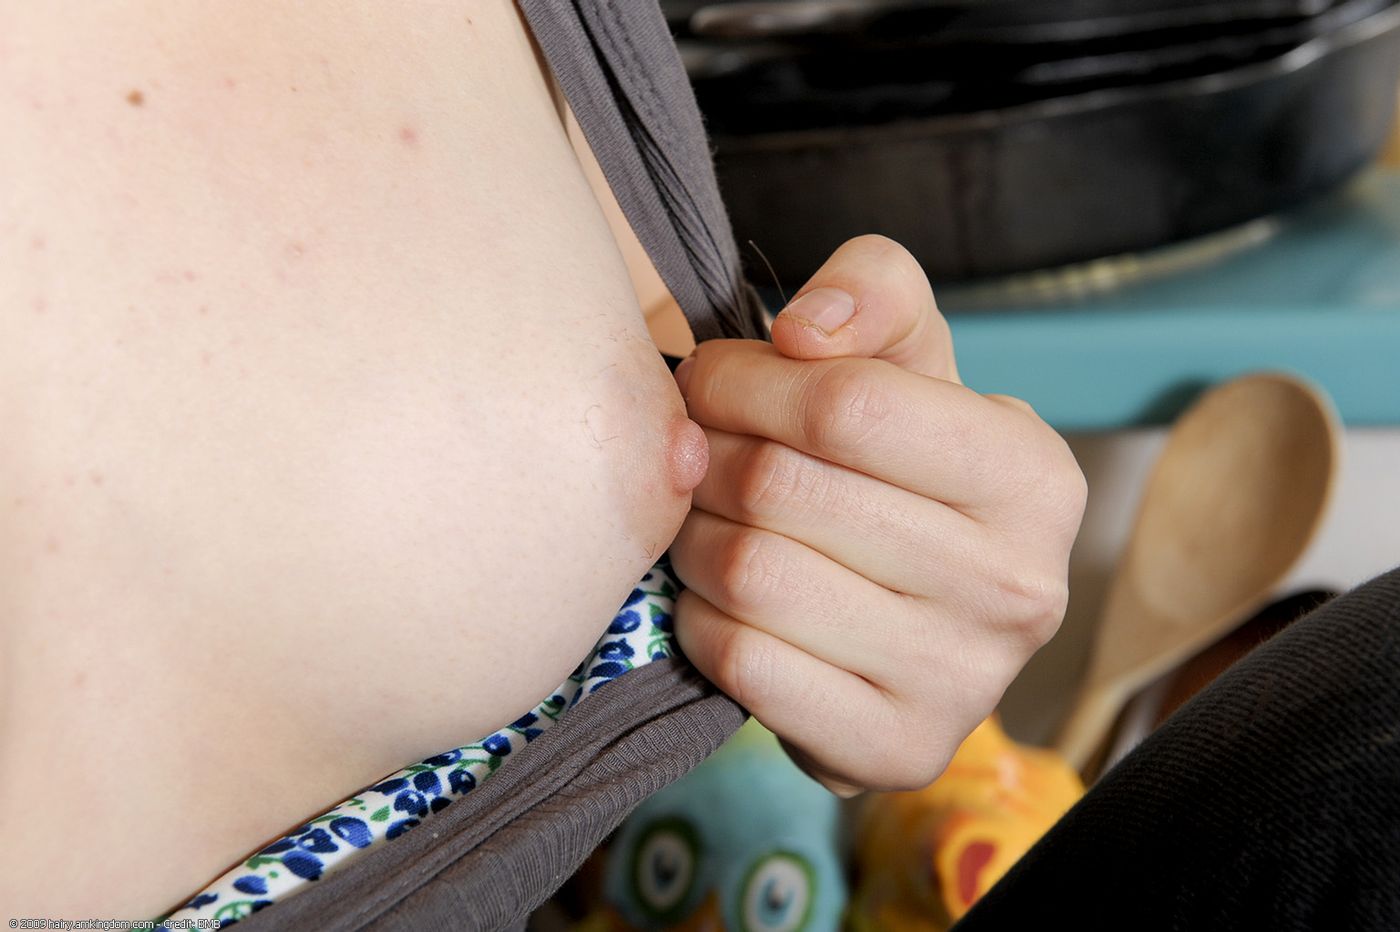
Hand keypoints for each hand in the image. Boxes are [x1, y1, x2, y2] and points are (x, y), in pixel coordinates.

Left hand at [668, 235, 1086, 795]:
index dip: (745, 381)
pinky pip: (742, 663)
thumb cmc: (904, 464)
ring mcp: (963, 681)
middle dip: (708, 456)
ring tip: (706, 518)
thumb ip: (873, 290)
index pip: (844, 404)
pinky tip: (722, 596)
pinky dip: (701, 618)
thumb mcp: (911, 356)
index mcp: (1033, 475)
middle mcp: (1017, 587)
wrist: (924, 611)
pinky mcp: (895, 750)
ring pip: (752, 576)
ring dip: (695, 535)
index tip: (712, 381)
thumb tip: (802, 330)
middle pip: (783, 490)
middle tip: (697, 452)